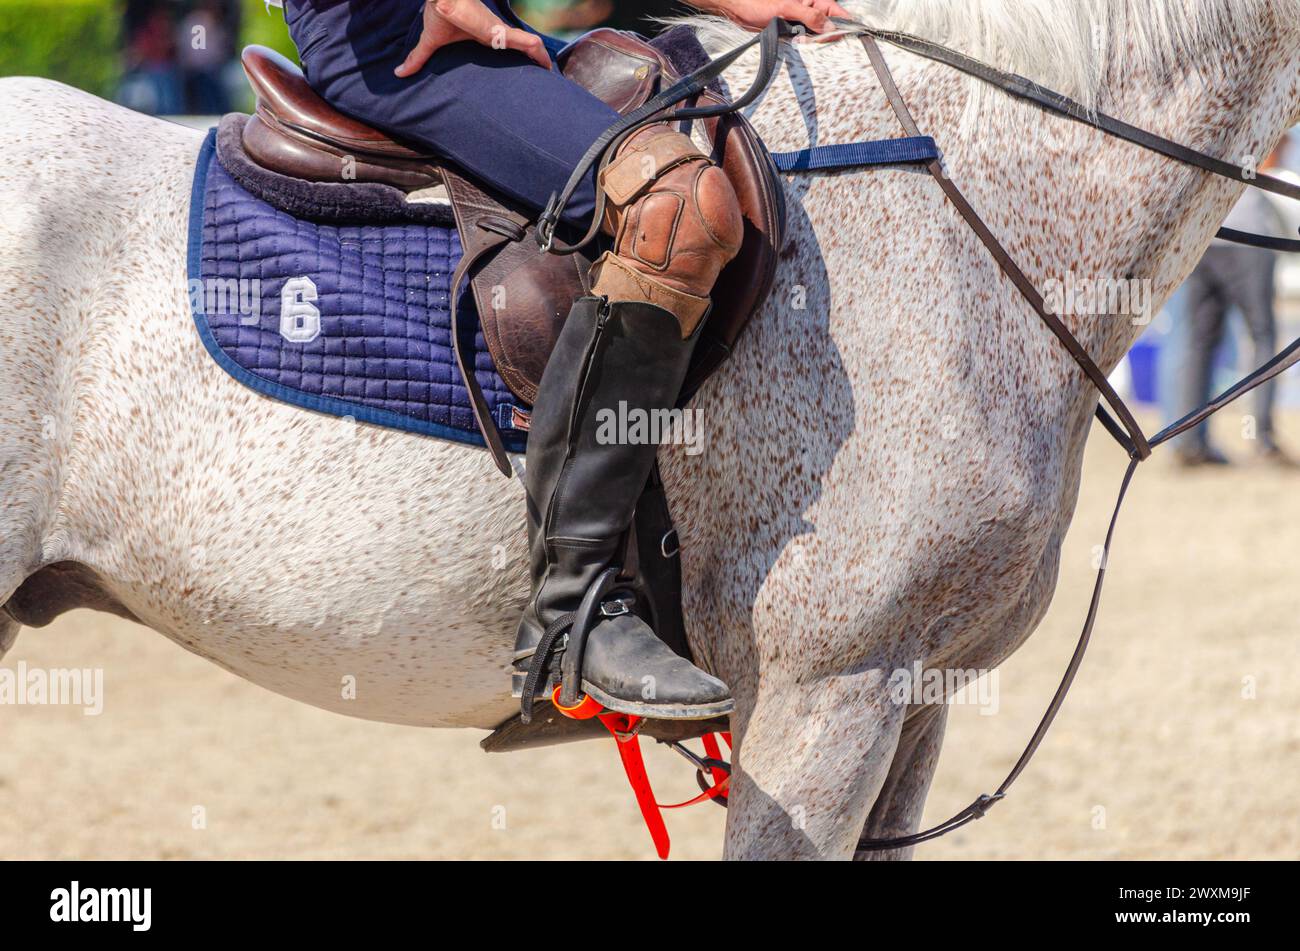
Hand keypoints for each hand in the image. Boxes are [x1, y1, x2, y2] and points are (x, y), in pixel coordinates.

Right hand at [394, 0, 550, 77]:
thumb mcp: (431, 43)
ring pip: (529, 45)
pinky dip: (538, 54)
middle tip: (545, 73)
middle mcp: (495, 34)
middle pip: (521, 46)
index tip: (526, 68)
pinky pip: (526, 43)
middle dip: (534, 57)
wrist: (442, 0)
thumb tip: (398, 72)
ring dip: (541, 58)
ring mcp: (501, 33)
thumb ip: (418, 58)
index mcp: (484, 35)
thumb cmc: (439, 15)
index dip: (518, 54)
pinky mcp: (502, 33)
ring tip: (551, 72)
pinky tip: (548, 65)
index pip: (506, 45)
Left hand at [694, 0, 851, 34]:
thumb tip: (830, 27)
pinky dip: (805, 45)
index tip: (851, 36)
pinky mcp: (790, 31)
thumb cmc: (759, 4)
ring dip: (815, 42)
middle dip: (829, 36)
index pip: (835, 11)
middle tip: (829, 46)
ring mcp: (800, 20)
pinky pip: (804, 40)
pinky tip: (803, 46)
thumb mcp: (787, 8)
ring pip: (816, 34)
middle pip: (828, 25)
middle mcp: (808, 9)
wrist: (738, 10)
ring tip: (812, 45)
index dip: (843, 24)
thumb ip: (810, 16)